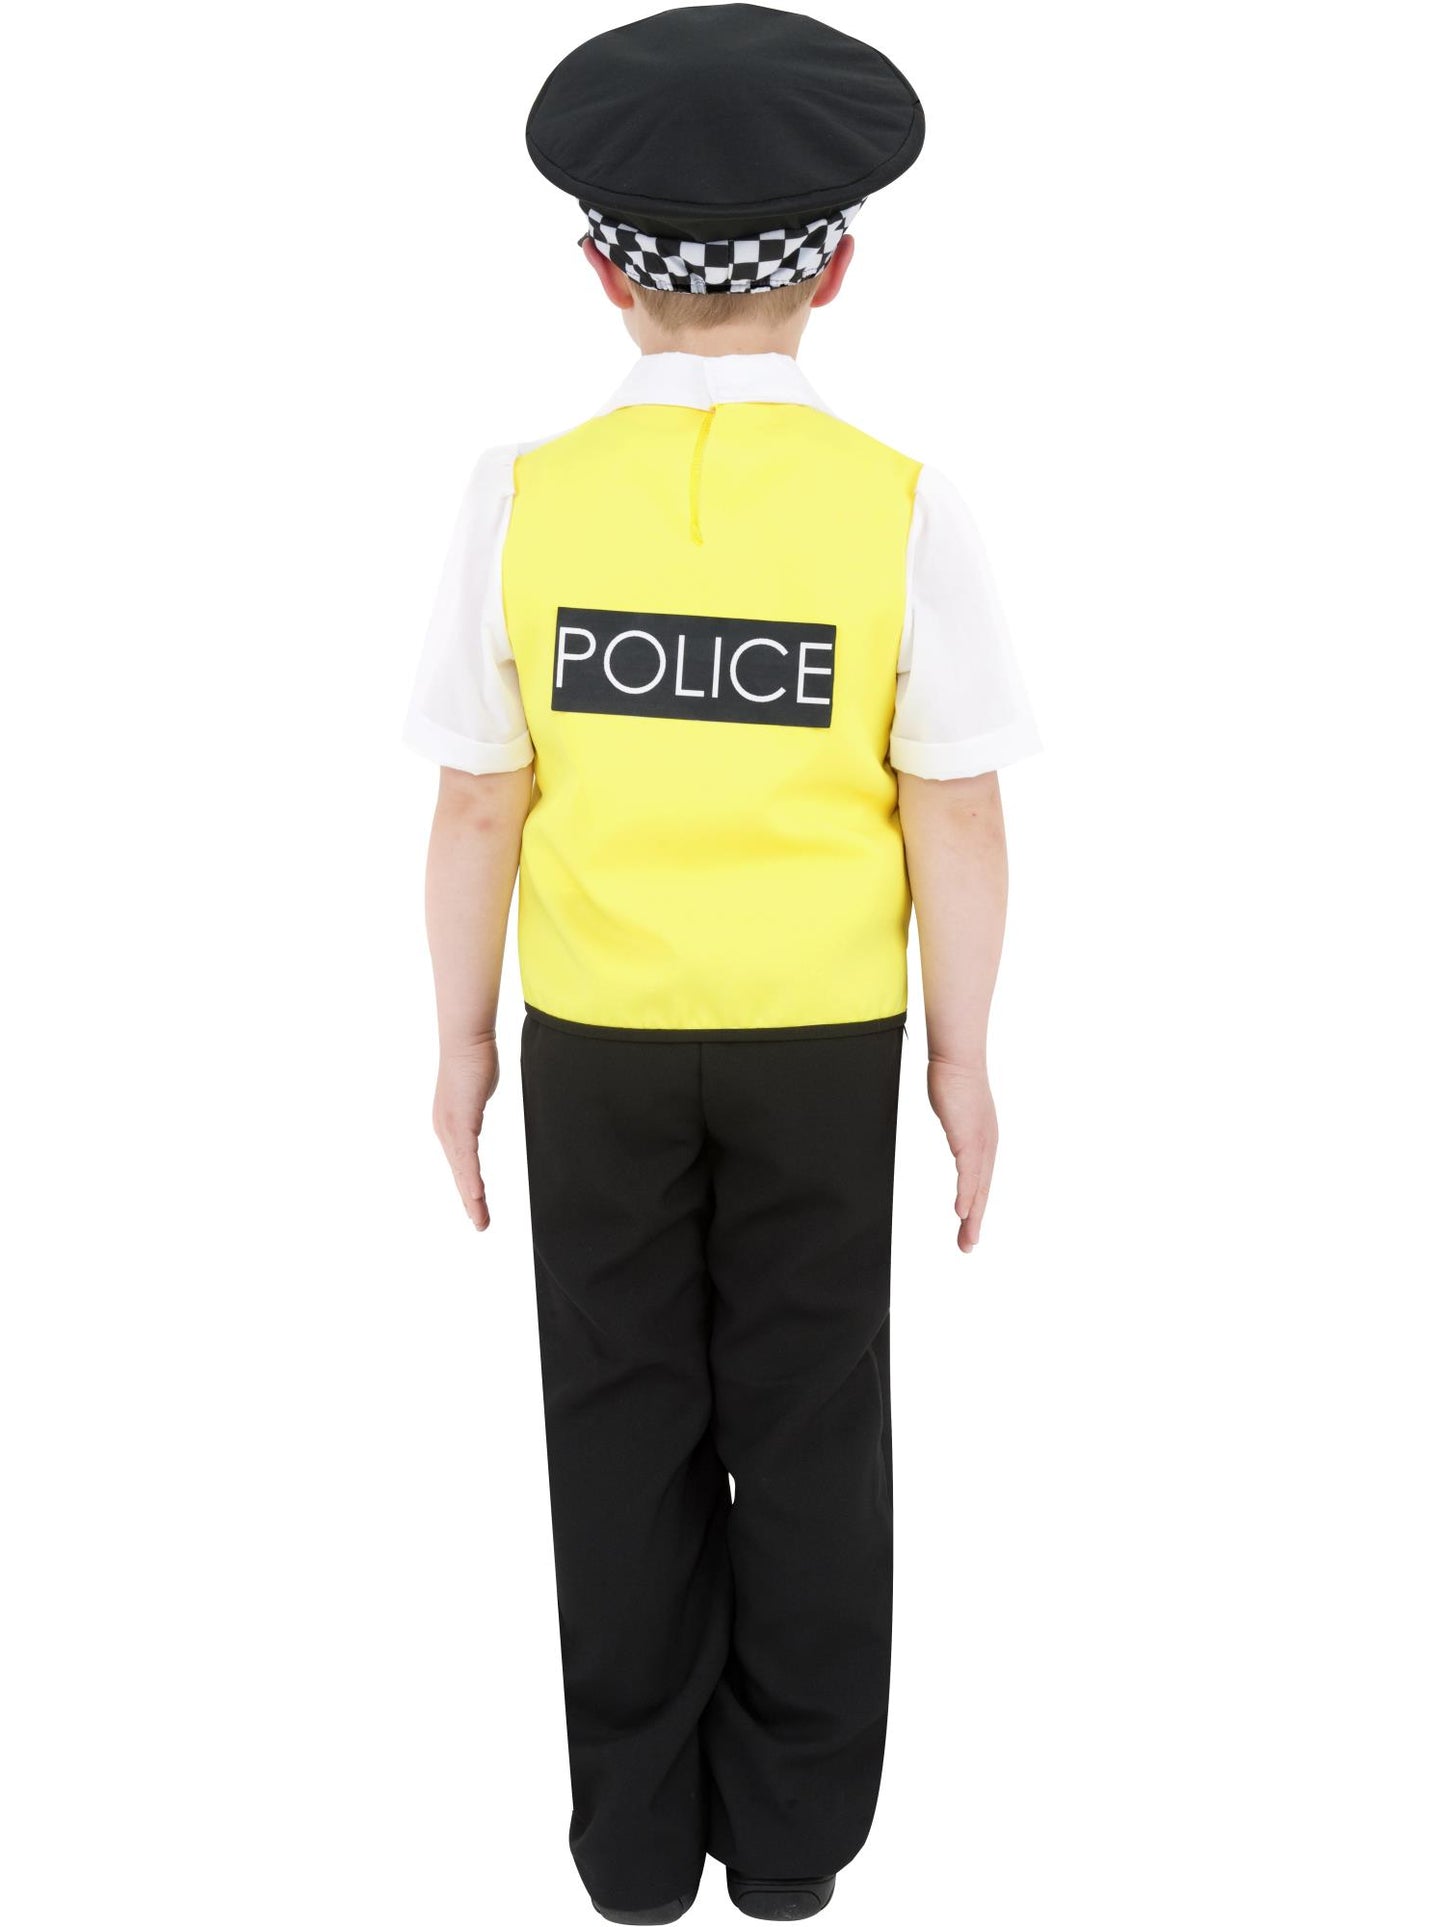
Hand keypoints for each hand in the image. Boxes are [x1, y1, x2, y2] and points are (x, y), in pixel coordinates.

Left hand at [433, 1036, 499, 1229]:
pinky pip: (467, 1156)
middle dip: (471, 1202)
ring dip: (472, 1198)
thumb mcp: (477, 1094)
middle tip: (481, 1226)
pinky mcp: (460, 1121)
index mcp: (451, 1127)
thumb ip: (476, 1110)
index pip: (461, 1165)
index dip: (470, 1187)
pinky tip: (476, 1195)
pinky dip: (471, 1177)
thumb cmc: (474, 1061)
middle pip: (460, 1174)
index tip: (478, 1207)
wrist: (467, 1040)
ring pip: (462, 1171)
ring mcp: (450, 1127)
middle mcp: (445, 1131)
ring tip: (480, 1220)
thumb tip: (478, 1114)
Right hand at [926, 1059, 997, 1253]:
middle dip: (974, 1222)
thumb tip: (956, 1138)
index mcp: (983, 1145)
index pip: (979, 1183)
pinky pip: (968, 1172)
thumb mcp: (956, 1115)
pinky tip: (962, 1211)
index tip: (967, 1230)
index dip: (974, 1209)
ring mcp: (979, 1143)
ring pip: (977, 1187)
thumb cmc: (955, 1082)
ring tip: (967, 1239)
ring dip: (973, 1216)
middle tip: (968, 1246)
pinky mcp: (968, 1138)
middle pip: (981, 1192)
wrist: (958, 1060)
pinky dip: (966, 1193)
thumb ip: (958, 1131)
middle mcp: (986, 1147)